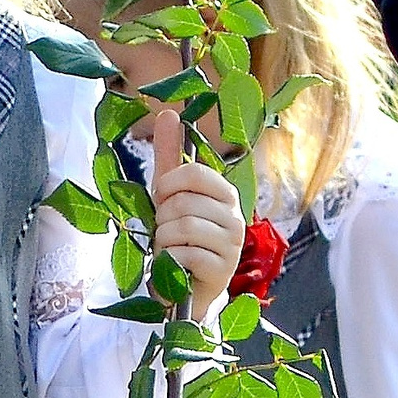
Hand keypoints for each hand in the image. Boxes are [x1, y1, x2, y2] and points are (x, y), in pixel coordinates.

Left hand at [149, 112, 243, 306]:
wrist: (183, 284)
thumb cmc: (178, 235)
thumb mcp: (170, 194)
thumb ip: (170, 157)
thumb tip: (169, 113)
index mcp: (224, 194)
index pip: (193, 174)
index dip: (167, 186)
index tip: (162, 199)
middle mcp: (235, 216)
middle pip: (183, 203)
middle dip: (162, 218)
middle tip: (166, 230)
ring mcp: (232, 244)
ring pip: (182, 227)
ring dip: (164, 239)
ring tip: (171, 247)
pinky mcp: (222, 269)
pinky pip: (185, 254)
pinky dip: (170, 259)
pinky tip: (176, 264)